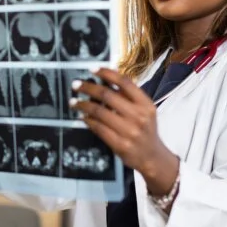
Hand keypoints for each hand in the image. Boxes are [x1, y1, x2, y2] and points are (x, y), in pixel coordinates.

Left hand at [69, 67, 178, 193]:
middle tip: (76, 85)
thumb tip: (106, 79)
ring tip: (74, 102)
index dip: (107, 73)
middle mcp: (139, 116)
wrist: (152, 157)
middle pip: (108, 95)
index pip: (125, 82)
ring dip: (83, 105)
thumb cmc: (145, 130)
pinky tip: (82, 116)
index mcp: (145, 104)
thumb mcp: (144, 111)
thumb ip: (129, 97)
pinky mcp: (120, 144)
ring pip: (99, 112)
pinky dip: (87, 120)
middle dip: (88, 88)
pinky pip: (98, 128)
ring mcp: (129, 131)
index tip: (93, 69)